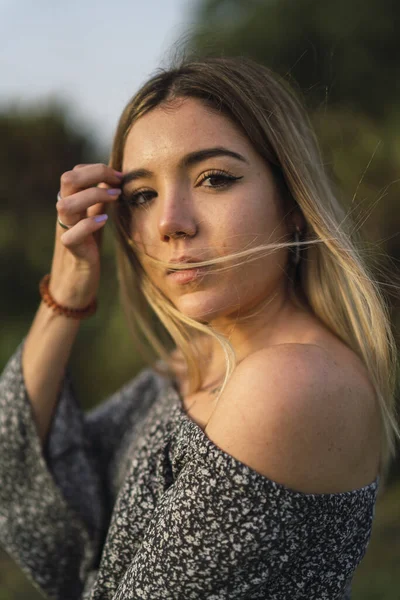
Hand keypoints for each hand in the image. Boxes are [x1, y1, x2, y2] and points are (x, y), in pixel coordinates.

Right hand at [49, 163, 122, 307]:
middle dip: (94, 174)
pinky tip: (104, 220)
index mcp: (71, 201)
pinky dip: (88, 224)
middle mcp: (65, 213)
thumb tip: (115, 179)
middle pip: (67, 179)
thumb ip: (99, 199)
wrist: (77, 278)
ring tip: (115, 197)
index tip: (120, 177)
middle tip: (118, 182)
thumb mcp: (94, 216)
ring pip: (65, 204)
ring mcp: (65, 230)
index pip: (75, 173)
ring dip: (92, 196)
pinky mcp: (71, 249)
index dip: (97, 169)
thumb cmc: (89, 244)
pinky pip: (71, 235)